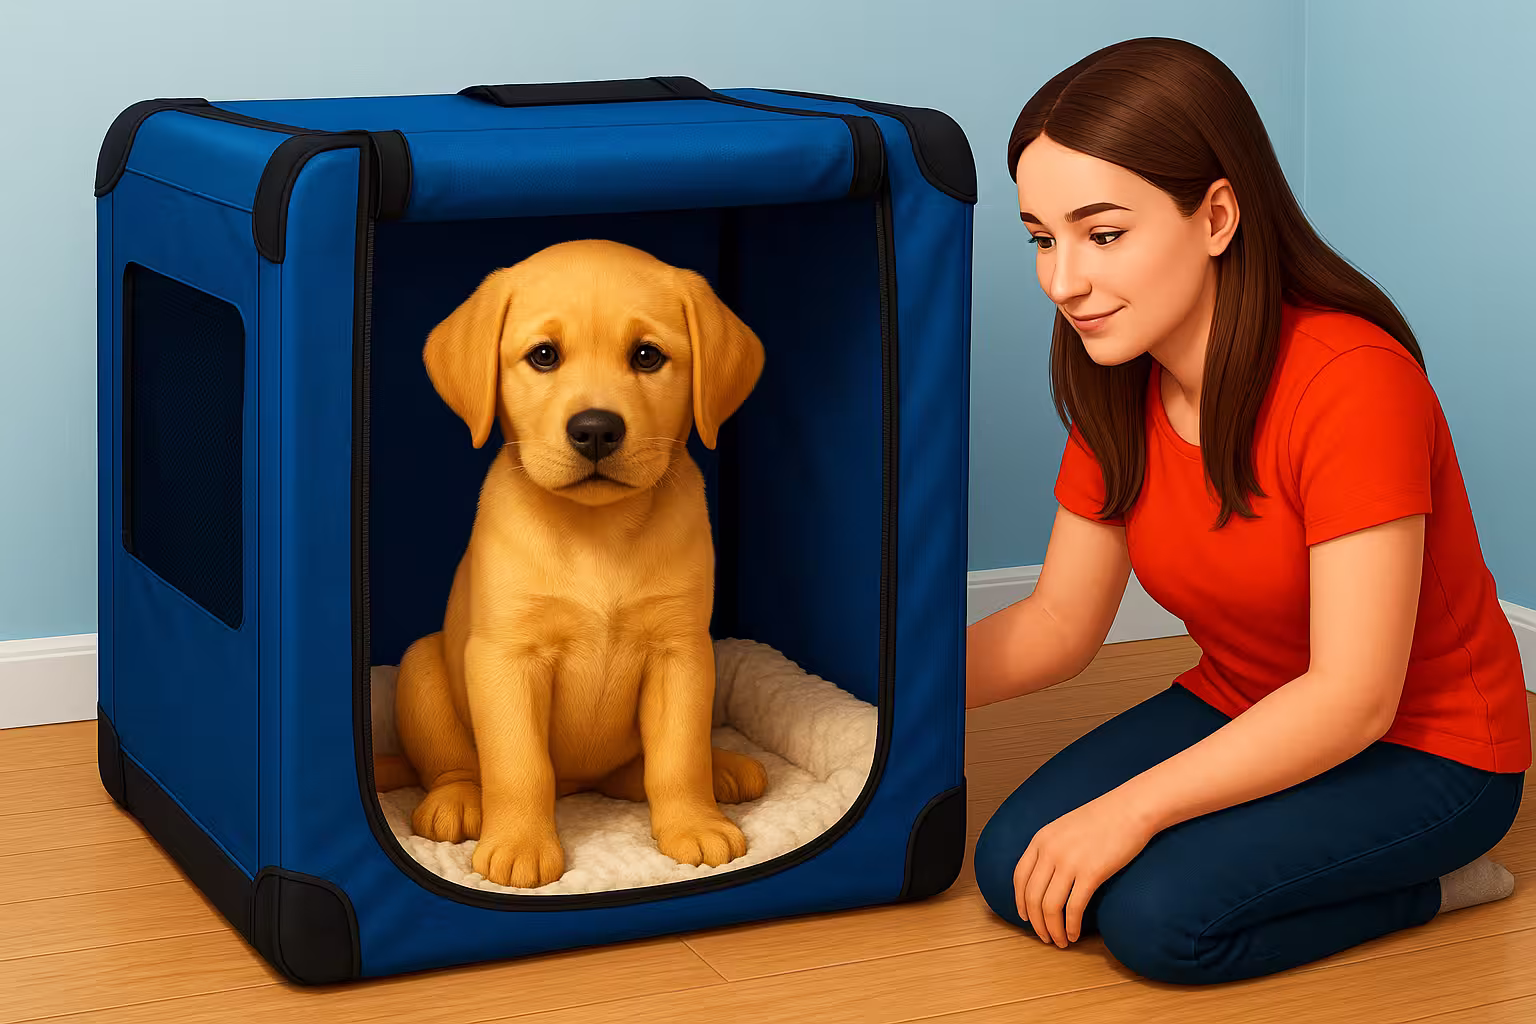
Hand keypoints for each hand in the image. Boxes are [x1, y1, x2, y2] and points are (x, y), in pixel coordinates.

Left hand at [1013, 791, 1155, 946]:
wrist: (1130, 808)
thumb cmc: (1103, 818)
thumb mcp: (1065, 827)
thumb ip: (1051, 848)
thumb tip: (1046, 876)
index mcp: (1041, 839)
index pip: (1020, 878)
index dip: (1020, 902)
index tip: (1026, 917)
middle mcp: (1050, 851)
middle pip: (1032, 897)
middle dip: (1036, 923)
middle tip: (1045, 937)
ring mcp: (1069, 862)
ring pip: (1050, 906)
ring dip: (1052, 929)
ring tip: (1059, 942)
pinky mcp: (1091, 873)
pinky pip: (1073, 908)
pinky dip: (1070, 926)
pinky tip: (1074, 934)